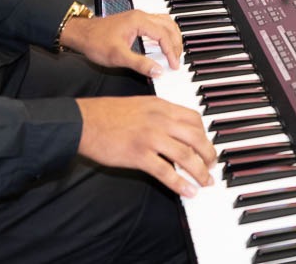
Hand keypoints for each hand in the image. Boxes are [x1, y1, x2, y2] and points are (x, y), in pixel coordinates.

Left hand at [60, 9, 182, 77]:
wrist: (81, 34)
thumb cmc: (96, 42)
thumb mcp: (118, 57)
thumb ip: (140, 64)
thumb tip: (158, 71)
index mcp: (139, 21)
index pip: (164, 35)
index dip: (171, 51)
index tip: (174, 65)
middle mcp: (141, 15)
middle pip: (168, 26)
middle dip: (176, 43)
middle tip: (177, 60)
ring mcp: (138, 17)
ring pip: (165, 22)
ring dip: (172, 36)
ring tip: (174, 52)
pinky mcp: (135, 21)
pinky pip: (158, 23)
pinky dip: (165, 33)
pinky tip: (163, 44)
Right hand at [77, 95, 215, 197]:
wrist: (84, 121)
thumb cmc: (106, 113)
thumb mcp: (139, 105)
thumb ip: (158, 114)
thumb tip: (173, 129)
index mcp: (161, 106)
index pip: (194, 119)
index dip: (204, 134)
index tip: (206, 145)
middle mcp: (160, 120)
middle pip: (196, 138)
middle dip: (208, 154)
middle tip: (211, 166)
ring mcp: (151, 137)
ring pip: (186, 156)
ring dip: (200, 172)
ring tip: (205, 182)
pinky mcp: (139, 155)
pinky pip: (166, 172)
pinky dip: (181, 183)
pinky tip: (189, 191)